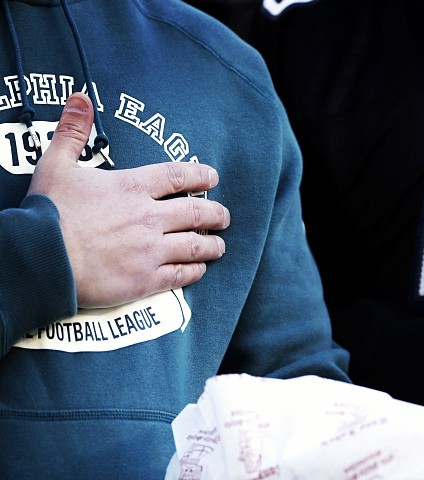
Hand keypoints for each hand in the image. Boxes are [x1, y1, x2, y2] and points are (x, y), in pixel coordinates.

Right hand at [28, 92, 229, 308]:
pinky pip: (181, 275)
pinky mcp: (147, 279)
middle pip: (196, 212)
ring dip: (213, 245)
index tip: (213, 177)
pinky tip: (200, 269)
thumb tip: (80, 98)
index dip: (200, 175)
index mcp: (132, 187)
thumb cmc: (47, 212)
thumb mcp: (55, 164)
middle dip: (216, 213)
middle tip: (224, 216)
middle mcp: (149, 218)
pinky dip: (195, 271)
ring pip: (196, 245)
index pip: (178, 175)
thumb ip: (72, 131)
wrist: (41, 259)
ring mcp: (151, 250)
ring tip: (220, 246)